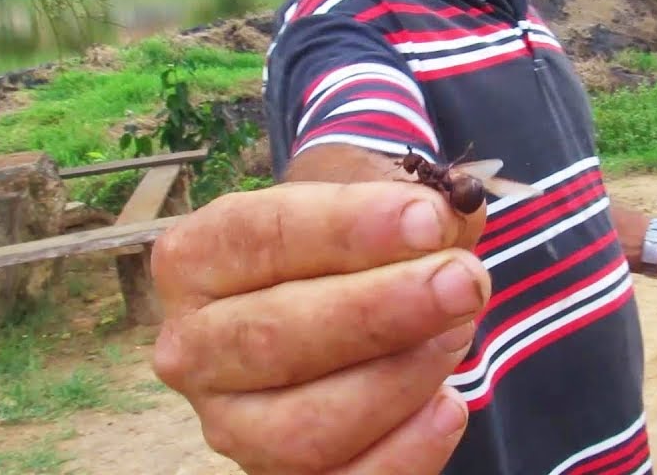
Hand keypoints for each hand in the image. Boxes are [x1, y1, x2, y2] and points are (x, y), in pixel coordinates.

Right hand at [150, 180, 489, 474]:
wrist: (336, 303)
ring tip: (459, 332)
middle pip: (275, 334)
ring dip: (397, 379)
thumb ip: (412, 208)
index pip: (261, 236)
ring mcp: (229, 424)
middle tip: (463, 280)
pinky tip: (450, 407)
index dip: (349, 228)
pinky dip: (403, 452)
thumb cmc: (349, 247)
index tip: (430, 220)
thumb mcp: (369, 206)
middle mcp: (193, 347)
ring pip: (304, 427)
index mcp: (196, 258)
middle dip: (382, 308)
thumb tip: (455, 216)